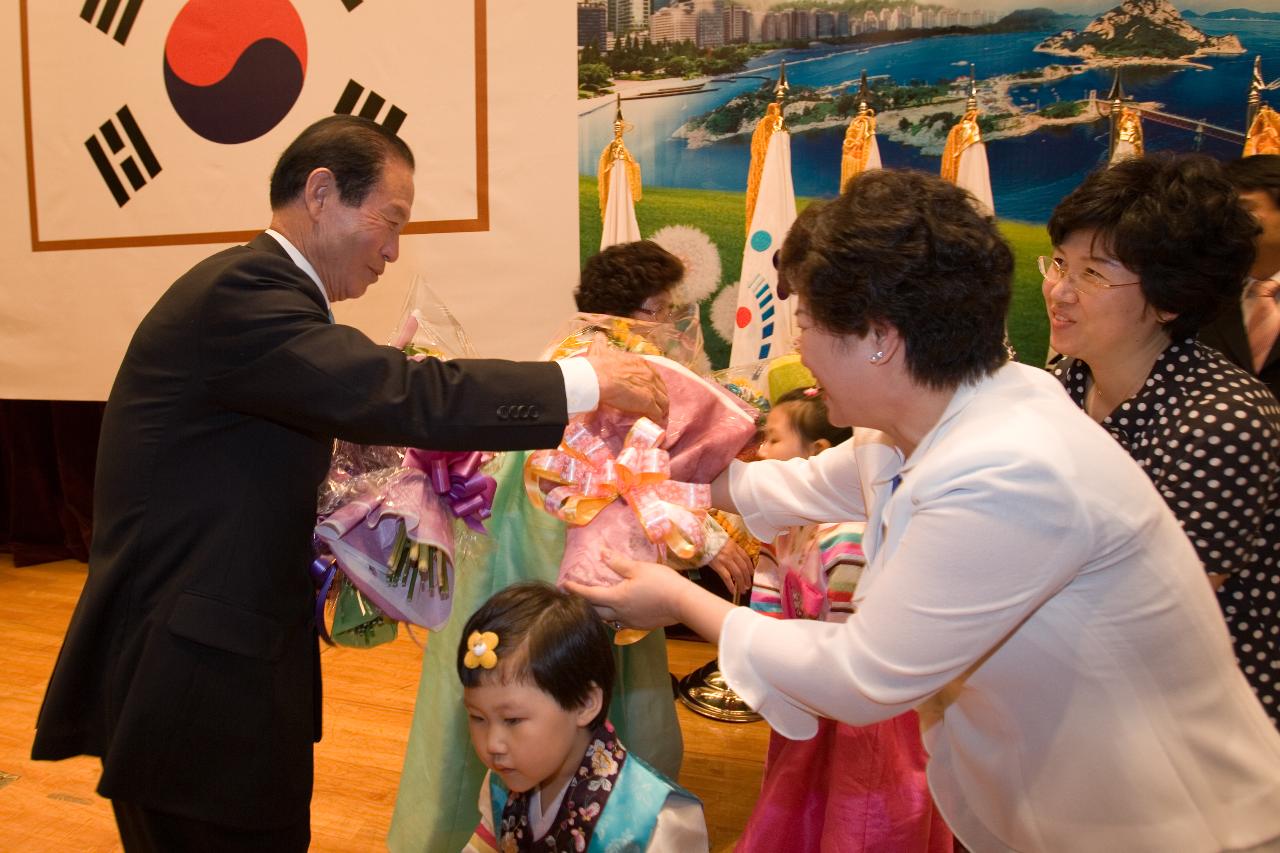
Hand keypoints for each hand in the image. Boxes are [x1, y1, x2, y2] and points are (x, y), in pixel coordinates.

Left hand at [564, 550, 691, 630]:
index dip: (575, 589)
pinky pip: (620, 621)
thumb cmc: (661, 582)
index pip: (589, 595)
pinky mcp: (640, 626)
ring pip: (607, 618)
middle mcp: (619, 614)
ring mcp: (630, 622)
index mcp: (616, 598)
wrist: (683, 604)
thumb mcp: (639, 568)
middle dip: (583, 604)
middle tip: (575, 596)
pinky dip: (613, 614)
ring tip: (594, 602)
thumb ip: (618, 563)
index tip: (564, 585)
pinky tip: (617, 609)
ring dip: (598, 611)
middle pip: (594, 612)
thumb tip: (602, 553)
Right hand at [585, 334, 668, 422]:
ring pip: (663, 401)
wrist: (598, 378)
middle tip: (657, 403)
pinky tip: (656, 423)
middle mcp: (649, 374)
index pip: (652, 373)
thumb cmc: (598, 365)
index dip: (653, 382)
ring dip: (662, 409)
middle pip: (661, 387)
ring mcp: (650, 389)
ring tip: (659, 415)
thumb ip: (601, 342)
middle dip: (660, 395)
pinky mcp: (648, 403)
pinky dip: (657, 419)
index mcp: (639, 363)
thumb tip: (599, 335)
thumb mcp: (600, 349)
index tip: (650, 387)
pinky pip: (657, 413)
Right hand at [706, 539, 753, 599]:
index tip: (751, 574)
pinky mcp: (717, 565)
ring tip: (742, 590)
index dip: (750, 567)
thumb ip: (729, 547)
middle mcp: (732, 553)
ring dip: (741, 583)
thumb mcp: (723, 539)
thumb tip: (734, 556)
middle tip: (748, 586)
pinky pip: (727, 577)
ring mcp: (725, 559)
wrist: (699, 539)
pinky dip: (731, 585)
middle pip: (743, 567)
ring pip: (737, 573)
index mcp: (734, 545)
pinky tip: (732, 591)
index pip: (746, 558)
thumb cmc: (709, 539)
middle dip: (747, 578)